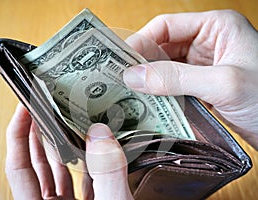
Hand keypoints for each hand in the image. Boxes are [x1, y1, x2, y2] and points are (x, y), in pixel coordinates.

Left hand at [5, 103, 132, 199]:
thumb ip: (106, 173)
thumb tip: (100, 136)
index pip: (20, 167)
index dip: (18, 135)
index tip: (24, 109)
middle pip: (35, 165)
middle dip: (37, 134)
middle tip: (42, 109)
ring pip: (57, 173)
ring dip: (60, 148)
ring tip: (64, 124)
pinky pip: (80, 183)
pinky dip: (85, 165)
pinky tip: (92, 151)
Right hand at [123, 10, 257, 148]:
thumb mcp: (222, 83)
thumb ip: (175, 78)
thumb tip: (133, 76)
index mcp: (215, 27)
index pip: (166, 26)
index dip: (141, 41)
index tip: (120, 62)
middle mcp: (208, 43)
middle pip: (163, 47)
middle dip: (142, 64)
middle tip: (120, 81)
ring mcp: (205, 65)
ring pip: (166, 68)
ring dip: (150, 81)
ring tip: (130, 94)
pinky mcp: (203, 86)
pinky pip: (174, 85)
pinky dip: (161, 94)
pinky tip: (150, 103)